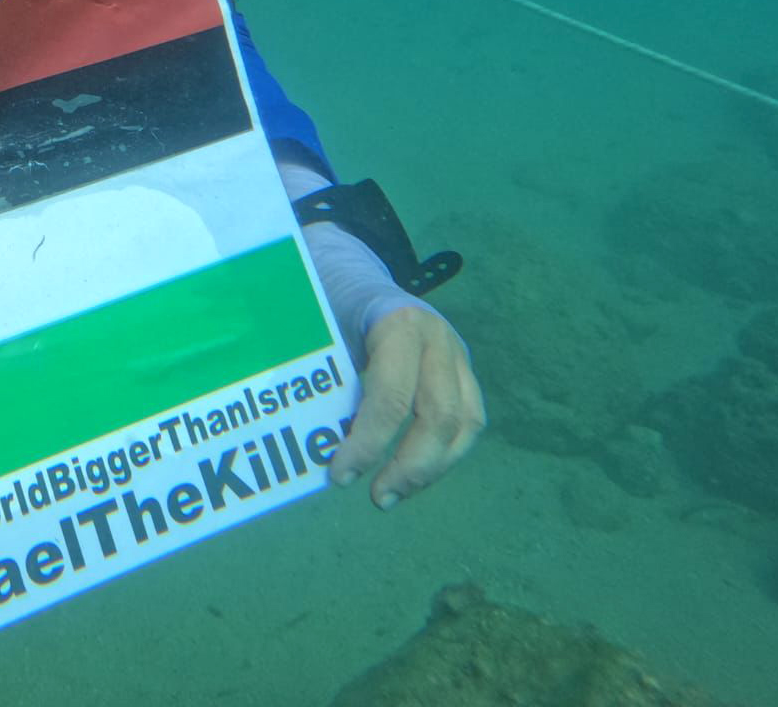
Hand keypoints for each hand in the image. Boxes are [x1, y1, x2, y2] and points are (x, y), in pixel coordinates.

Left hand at [330, 306, 484, 508]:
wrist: (361, 281)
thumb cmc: (333, 310)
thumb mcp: (321, 333)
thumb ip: (322, 380)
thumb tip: (310, 447)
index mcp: (399, 324)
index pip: (391, 395)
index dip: (368, 442)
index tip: (339, 474)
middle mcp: (439, 339)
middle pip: (440, 416)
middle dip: (410, 466)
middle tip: (377, 497)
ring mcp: (458, 355)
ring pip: (464, 425)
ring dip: (431, 469)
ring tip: (394, 494)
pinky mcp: (465, 373)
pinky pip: (467, 423)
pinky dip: (442, 456)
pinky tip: (411, 477)